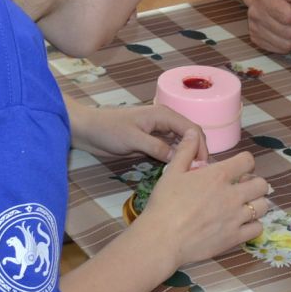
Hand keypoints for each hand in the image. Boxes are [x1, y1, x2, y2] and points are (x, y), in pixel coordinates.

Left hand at [70, 103, 200, 161]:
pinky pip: (170, 150)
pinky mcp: (152, 143)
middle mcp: (165, 122)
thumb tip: (178, 158)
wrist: (88, 130)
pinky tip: (177, 172)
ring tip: (191, 176)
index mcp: (164, 115)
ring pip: (182, 144)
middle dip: (198, 152)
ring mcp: (159, 133)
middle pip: (191, 136)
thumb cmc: (108, 130)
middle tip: (198, 174)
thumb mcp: (133, 139)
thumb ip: (156, 147)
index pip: (192, 129)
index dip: (201, 147)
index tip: (202, 167)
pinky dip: (176, 159)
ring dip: (188, 156)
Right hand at [132, 129, 269, 269]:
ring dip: (257, 204)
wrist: (162, 239)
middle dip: (255, 184)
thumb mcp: (172, 172)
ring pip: (264, 206)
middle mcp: (232, 195)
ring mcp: (236, 217)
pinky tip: (242, 224)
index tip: (238, 169)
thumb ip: (186, 151)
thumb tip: (193, 133)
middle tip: (242, 188)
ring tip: (244, 206)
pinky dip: (253, 225)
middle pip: (262, 184)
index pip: (247, 160)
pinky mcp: (235, 238)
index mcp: (218, 176)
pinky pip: (257, 228)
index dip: (245, 162)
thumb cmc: (164, 204)